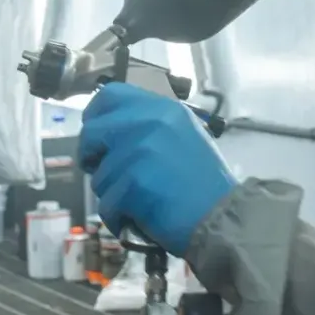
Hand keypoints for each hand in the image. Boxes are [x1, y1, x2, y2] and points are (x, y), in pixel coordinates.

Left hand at [79, 82, 235, 254]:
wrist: (222, 216)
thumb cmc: (203, 183)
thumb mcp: (181, 136)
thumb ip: (148, 126)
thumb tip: (109, 131)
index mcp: (162, 109)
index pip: (110, 95)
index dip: (95, 116)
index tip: (97, 137)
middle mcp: (148, 122)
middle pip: (91, 132)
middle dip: (91, 156)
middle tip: (105, 172)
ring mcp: (139, 151)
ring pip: (98, 175)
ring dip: (112, 194)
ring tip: (140, 201)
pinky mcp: (133, 183)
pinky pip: (106, 203)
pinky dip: (118, 217)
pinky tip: (140, 219)